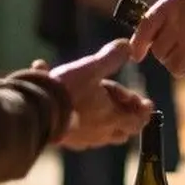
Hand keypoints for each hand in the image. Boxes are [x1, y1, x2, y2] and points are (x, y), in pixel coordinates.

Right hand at [33, 40, 153, 147]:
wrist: (36, 111)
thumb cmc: (68, 91)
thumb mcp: (91, 68)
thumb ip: (110, 58)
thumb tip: (126, 46)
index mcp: (111, 117)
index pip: (136, 121)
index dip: (144, 112)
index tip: (148, 104)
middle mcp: (99, 133)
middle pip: (121, 131)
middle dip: (125, 116)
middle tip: (126, 102)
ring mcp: (81, 139)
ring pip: (100, 132)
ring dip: (102, 115)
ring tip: (97, 98)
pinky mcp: (63, 139)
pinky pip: (76, 127)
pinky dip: (75, 113)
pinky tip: (65, 99)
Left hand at [128, 0, 184, 84]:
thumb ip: (176, 7)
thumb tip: (163, 27)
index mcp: (173, 5)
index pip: (146, 28)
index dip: (139, 44)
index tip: (138, 55)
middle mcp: (180, 25)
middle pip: (160, 53)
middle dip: (168, 57)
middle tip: (182, 54)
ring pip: (176, 69)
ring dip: (184, 69)